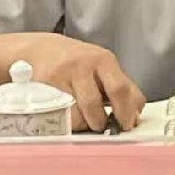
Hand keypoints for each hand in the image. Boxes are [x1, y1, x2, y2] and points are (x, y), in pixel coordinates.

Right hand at [25, 35, 145, 132]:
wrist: (38, 48)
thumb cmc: (75, 61)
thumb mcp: (101, 65)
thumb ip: (121, 86)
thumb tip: (136, 113)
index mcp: (102, 59)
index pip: (120, 89)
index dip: (125, 111)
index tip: (127, 124)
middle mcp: (81, 65)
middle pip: (94, 104)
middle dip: (100, 122)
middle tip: (102, 126)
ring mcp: (60, 76)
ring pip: (75, 114)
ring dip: (82, 123)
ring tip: (83, 118)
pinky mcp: (42, 87)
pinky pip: (58, 114)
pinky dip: (65, 120)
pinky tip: (66, 114)